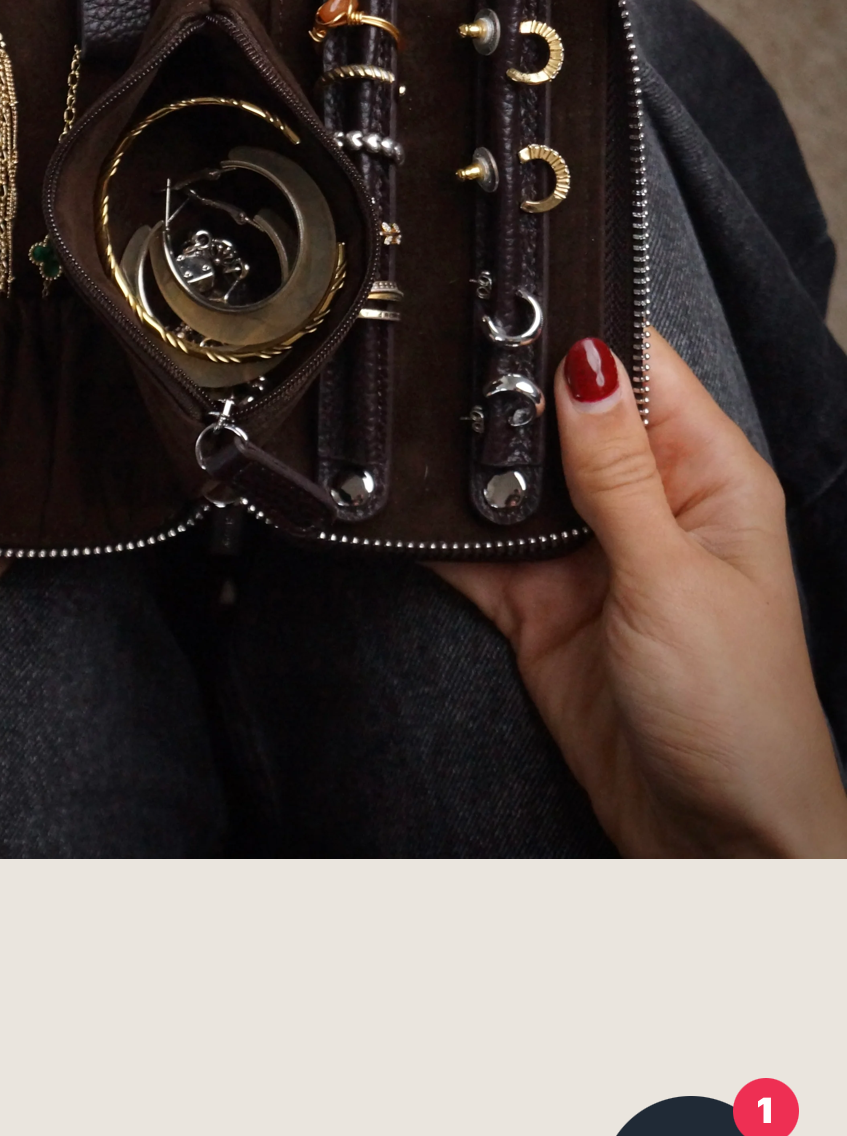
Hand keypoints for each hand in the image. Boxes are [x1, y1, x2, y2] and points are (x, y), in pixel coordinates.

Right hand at [440, 327, 846, 858]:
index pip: (641, 371)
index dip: (579, 328)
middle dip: (505, 394)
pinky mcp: (545, 614)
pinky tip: (395, 511)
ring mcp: (593, 560)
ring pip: (514, 485)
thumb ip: (616, 474)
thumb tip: (585, 366)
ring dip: (466, 466)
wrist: (718, 843)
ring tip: (404, 427)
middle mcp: (650, 507)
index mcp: (709, 478)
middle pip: (564, 420)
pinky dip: (439, 540)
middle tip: (432, 356)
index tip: (509, 292)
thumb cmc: (740, 712)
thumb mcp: (673, 578)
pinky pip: (480, 559)